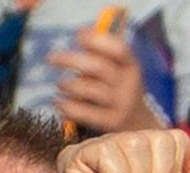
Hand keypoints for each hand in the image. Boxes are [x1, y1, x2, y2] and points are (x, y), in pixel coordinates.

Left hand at [49, 28, 164, 133]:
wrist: (138, 124)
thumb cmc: (117, 88)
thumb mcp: (117, 68)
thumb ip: (100, 51)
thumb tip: (82, 32)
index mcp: (131, 67)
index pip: (118, 49)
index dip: (97, 41)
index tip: (79, 38)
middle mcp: (129, 86)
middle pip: (99, 68)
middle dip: (71, 60)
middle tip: (51, 58)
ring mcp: (122, 106)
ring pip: (91, 90)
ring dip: (70, 85)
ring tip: (60, 85)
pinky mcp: (112, 124)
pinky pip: (88, 114)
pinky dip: (70, 108)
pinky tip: (59, 104)